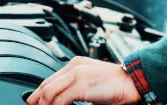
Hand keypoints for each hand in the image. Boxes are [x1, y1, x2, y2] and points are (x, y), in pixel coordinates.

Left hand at [26, 57, 141, 104]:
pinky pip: (60, 99)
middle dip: (38, 101)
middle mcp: (74, 67)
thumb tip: (65, 103)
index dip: (38, 94)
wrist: (133, 82)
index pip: (50, 80)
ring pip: (50, 92)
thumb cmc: (116, 86)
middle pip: (46, 85)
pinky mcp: (81, 84)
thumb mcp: (91, 87)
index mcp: (75, 65)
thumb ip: (76, 92)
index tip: (33, 103)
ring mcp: (77, 74)